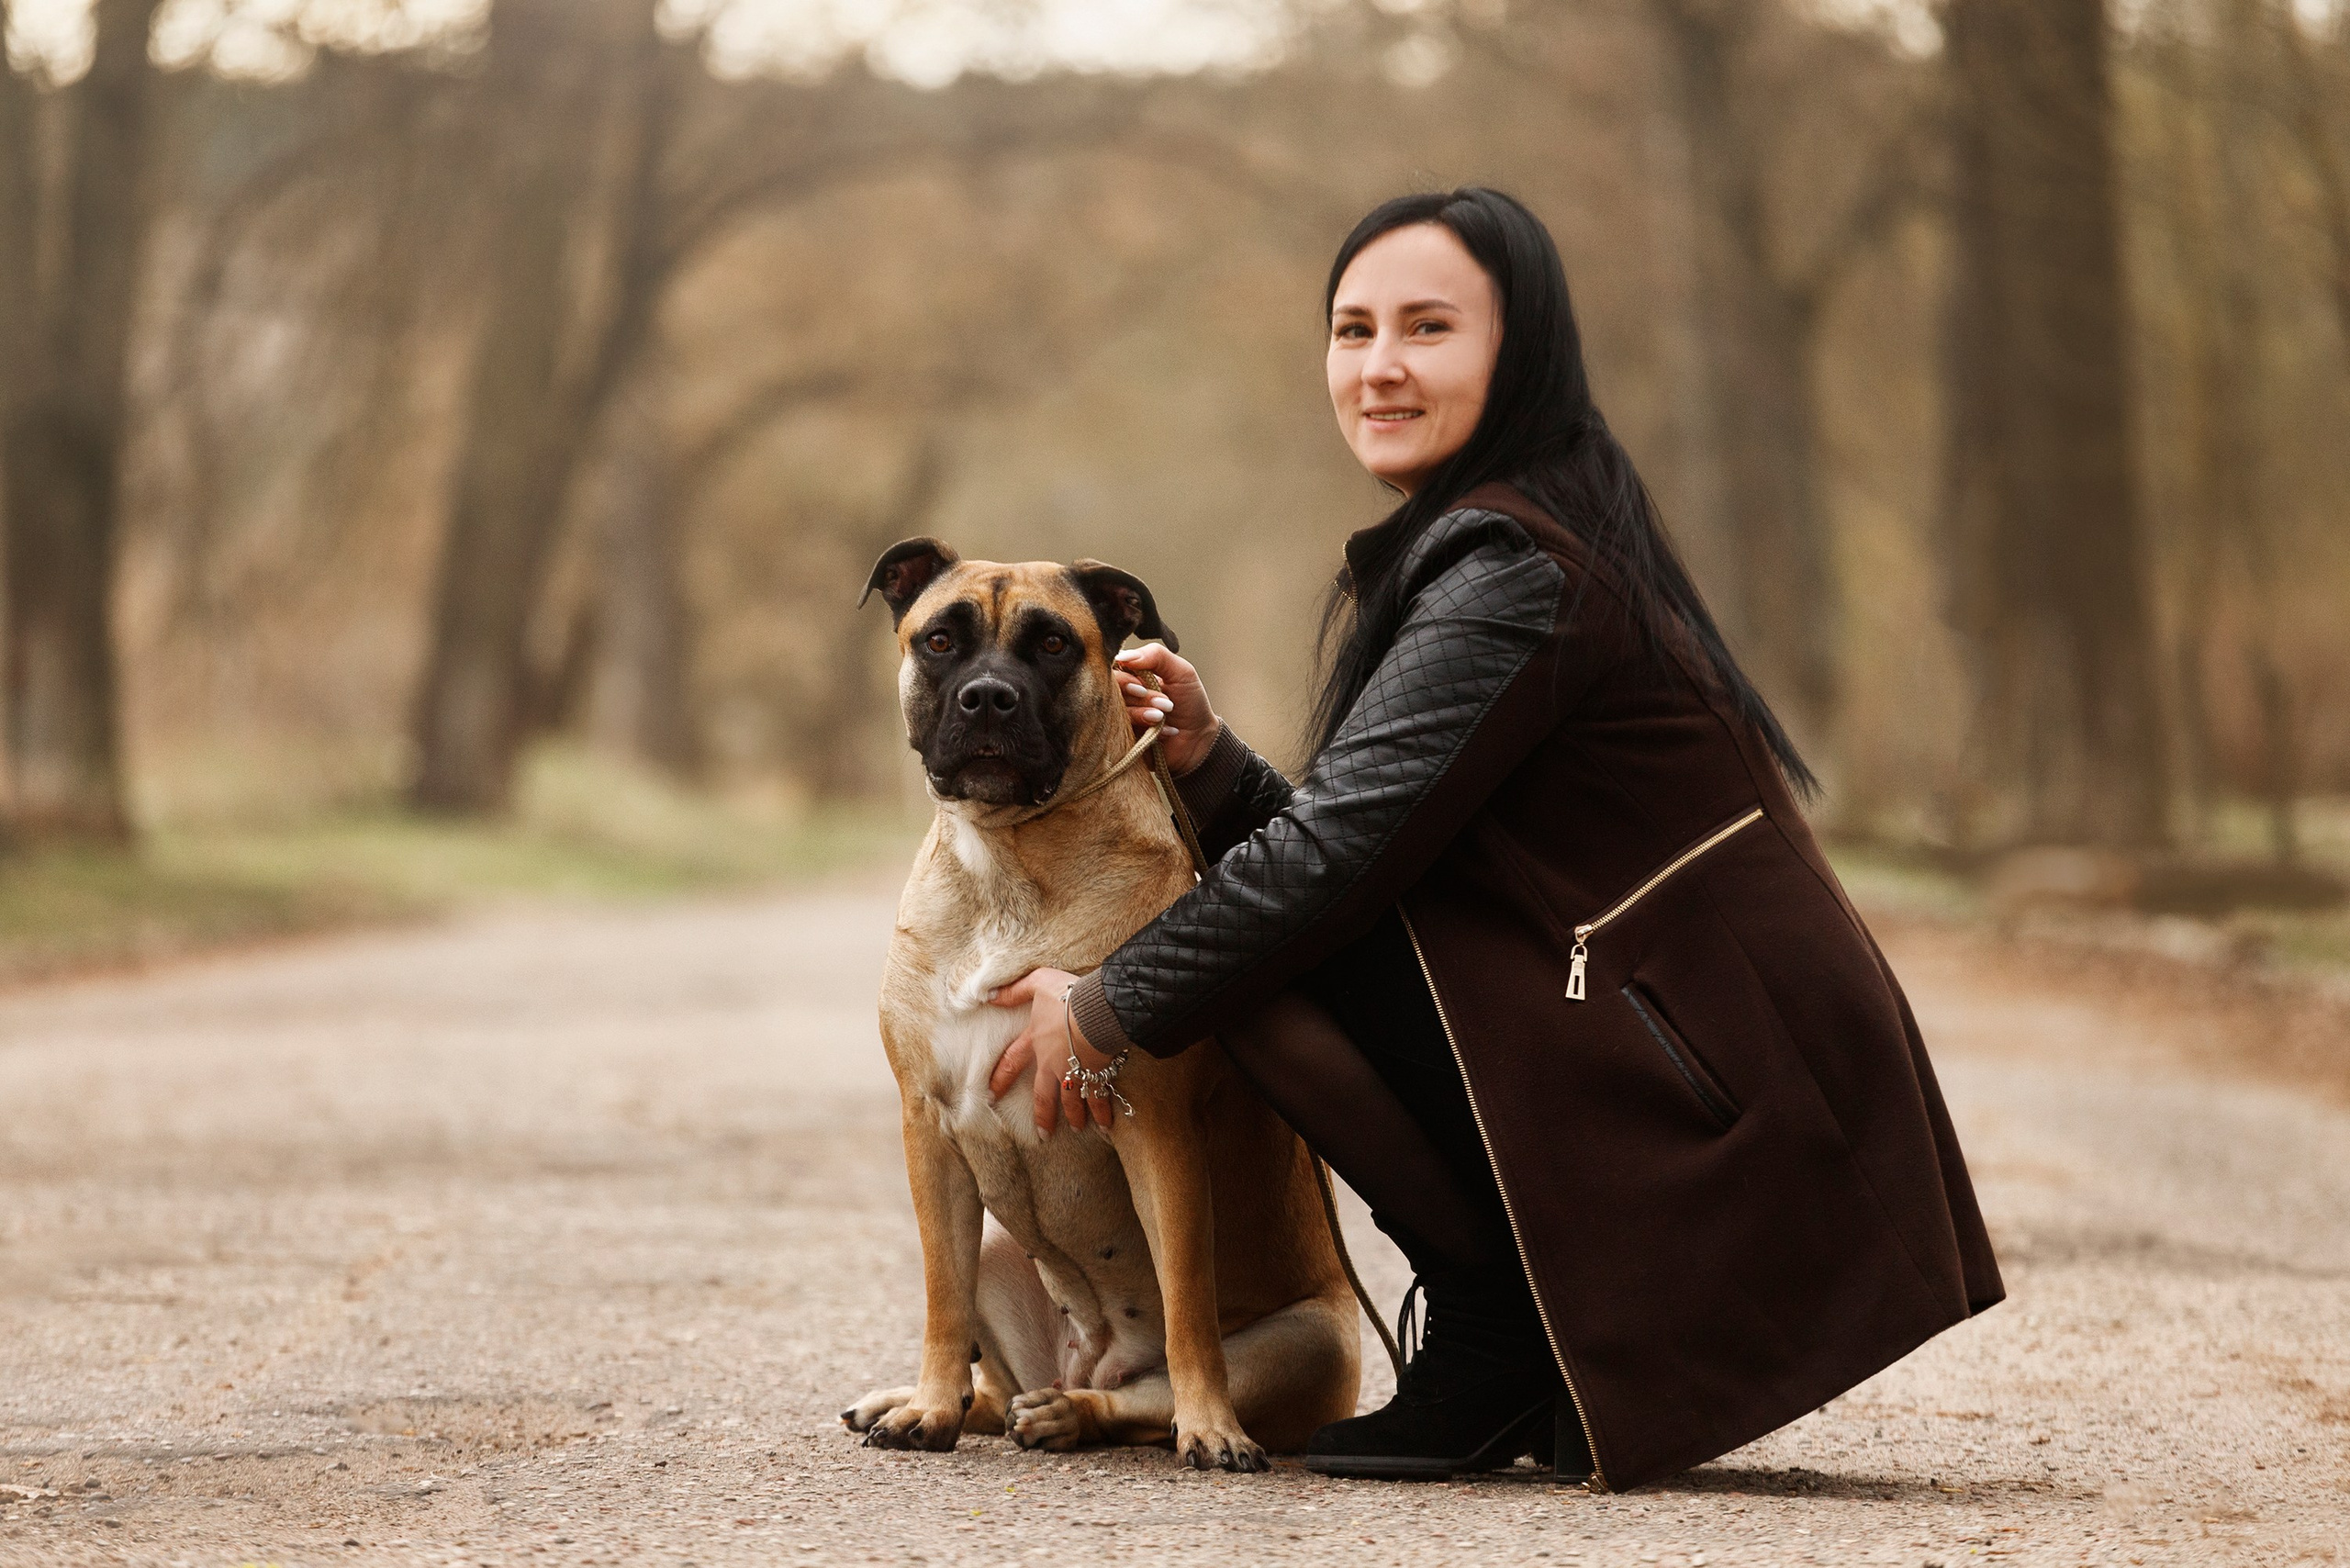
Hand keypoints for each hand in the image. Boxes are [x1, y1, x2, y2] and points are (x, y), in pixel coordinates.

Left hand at [987, 967, 1119, 1133]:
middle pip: (1044, 1094)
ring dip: (1075, 1116)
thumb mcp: (1037, 983)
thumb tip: (989, 995)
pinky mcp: (1096, 1073)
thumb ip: (1015, 991)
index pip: (1012, 1062)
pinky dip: (1102, 1111)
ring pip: (1072, 1100)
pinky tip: (1106, 1125)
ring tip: (1078, 1129)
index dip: (1001, 1078)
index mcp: (1036, 1041)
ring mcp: (1074, 1070)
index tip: (992, 1096)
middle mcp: (1052, 1062)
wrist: (1097, 1009)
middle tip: (1043, 1133)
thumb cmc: (1067, 995)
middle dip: (1043, 1114)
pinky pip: (1098, 1096)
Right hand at [1114, 643, 1218, 775]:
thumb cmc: (1191, 702)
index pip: (1114, 669)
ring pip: (1117, 712)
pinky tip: (1166, 731)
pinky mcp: (1125, 738)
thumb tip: (1124, 656)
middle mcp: (1125, 695)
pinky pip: (1123, 732)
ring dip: (1144, 713)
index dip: (1124, 677)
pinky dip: (1147, 730)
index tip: (1142, 685)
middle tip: (1165, 702)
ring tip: (1164, 716)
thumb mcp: (1181, 671)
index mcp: (1135, 675)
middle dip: (1140, 697)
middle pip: (1112, 690)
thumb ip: (1156, 655)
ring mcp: (1123, 717)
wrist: (1200, 739)